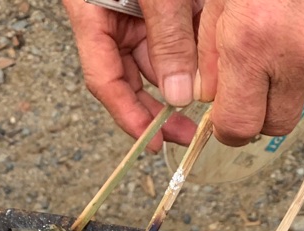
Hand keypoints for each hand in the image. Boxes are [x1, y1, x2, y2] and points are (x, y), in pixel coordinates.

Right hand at [61, 0, 199, 148]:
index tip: (152, 143)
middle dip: (159, 108)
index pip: (104, 80)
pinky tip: (212, 70)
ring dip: (183, 80)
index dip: (129, 117)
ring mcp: (133, 11)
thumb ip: (167, 36)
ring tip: (208, 101)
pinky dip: (195, 53)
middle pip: (131, 76)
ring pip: (158, 58)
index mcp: (90, 13)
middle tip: (186, 133)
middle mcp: (110, 18)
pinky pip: (176, 34)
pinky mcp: (157, 4)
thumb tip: (178, 95)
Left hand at [197, 0, 303, 145]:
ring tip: (287, 17)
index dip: (228, 123)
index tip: (224, 112)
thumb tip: (201, 93)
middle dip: (261, 105)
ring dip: (294, 66)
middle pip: (278, 122)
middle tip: (252, 70)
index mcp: (256, 40)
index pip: (240, 126)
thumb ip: (203, 47)